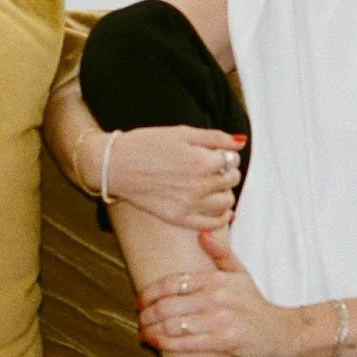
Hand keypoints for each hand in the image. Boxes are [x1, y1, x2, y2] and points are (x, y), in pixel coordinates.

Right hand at [95, 126, 245, 230]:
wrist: (116, 165)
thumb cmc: (145, 145)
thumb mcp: (182, 132)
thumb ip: (214, 137)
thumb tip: (240, 142)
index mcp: (202, 161)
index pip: (232, 160)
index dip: (225, 155)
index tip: (215, 154)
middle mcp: (200, 185)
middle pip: (231, 180)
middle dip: (226, 172)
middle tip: (212, 168)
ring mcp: (190, 205)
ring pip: (226, 202)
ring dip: (224, 192)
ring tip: (211, 186)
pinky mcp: (180, 218)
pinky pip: (212, 223)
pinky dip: (220, 218)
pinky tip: (217, 210)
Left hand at [135, 228, 303, 356]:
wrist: (281, 331)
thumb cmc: (255, 303)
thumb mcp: (241, 272)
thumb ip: (221, 252)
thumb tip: (203, 232)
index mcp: (217, 279)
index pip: (173, 282)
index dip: (150, 292)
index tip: (139, 300)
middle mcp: (217, 297)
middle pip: (168, 304)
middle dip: (147, 313)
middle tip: (138, 318)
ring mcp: (220, 320)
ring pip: (174, 324)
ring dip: (152, 329)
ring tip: (142, 331)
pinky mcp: (224, 341)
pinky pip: (187, 343)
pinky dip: (165, 343)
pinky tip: (154, 342)